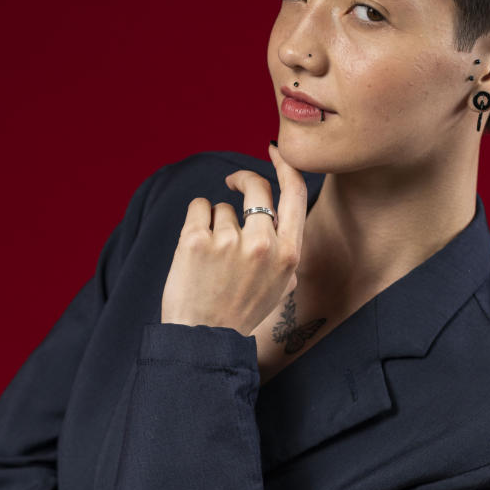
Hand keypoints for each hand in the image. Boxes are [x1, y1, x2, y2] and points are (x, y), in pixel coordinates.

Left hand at [160, 143, 307, 336]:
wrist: (203, 338)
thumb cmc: (239, 313)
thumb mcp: (279, 289)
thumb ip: (285, 257)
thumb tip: (281, 232)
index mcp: (288, 255)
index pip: (295, 193)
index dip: (285, 165)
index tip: (274, 150)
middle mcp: (263, 244)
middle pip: (256, 187)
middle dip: (243, 180)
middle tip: (231, 183)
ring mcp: (229, 241)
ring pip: (222, 206)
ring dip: (214, 222)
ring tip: (210, 258)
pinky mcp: (196, 240)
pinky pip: (198, 208)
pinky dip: (195, 221)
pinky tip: (195, 248)